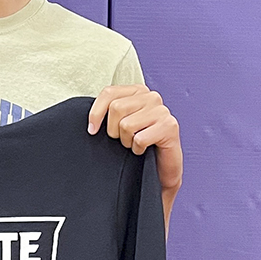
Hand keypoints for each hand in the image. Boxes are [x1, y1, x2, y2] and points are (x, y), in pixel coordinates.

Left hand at [88, 85, 182, 223]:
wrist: (161, 168)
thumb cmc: (139, 144)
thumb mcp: (120, 123)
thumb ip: (110, 111)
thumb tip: (90, 120)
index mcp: (138, 91)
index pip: (109, 92)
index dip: (96, 112)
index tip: (92, 130)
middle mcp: (152, 97)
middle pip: (116, 108)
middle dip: (114, 130)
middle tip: (122, 140)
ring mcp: (163, 111)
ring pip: (126, 124)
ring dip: (127, 141)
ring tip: (134, 144)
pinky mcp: (170, 127)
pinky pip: (140, 139)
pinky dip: (138, 149)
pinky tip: (144, 150)